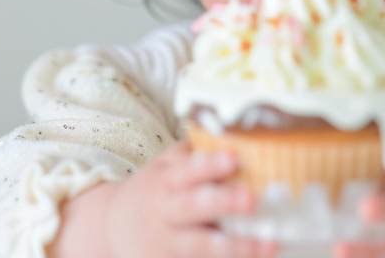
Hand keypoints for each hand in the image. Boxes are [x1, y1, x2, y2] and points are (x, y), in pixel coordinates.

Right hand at [51, 141, 276, 257]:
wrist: (115, 225)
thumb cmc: (156, 188)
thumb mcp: (167, 164)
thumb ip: (195, 155)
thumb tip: (240, 138)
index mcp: (167, 181)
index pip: (188, 170)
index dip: (210, 165)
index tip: (234, 158)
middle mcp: (166, 212)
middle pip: (193, 207)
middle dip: (223, 203)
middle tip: (252, 199)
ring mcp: (169, 243)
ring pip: (201, 246)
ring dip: (236, 247)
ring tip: (269, 245)